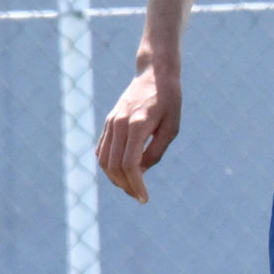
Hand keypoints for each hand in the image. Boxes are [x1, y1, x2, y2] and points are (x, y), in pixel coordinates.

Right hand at [97, 64, 178, 202]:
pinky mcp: (108, 122)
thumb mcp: (171, 128)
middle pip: (114, 165)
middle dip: (126, 185)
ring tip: (132, 187)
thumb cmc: (169, 101)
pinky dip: (109, 166)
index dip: (136, 184)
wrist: (155, 74)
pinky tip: (123, 173)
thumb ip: (155, 151)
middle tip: (140, 196)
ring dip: (115, 178)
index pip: (130, 163)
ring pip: (104, 160)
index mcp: (138, 124)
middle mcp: (120, 124)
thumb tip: (139, 173)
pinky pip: (102, 150)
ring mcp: (111, 122)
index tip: (144, 198)